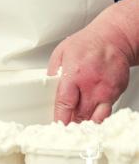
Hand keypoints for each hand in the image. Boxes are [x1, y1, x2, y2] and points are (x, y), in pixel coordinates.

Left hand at [47, 4, 135, 123]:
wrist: (113, 38)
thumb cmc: (87, 44)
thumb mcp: (61, 54)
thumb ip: (53, 73)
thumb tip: (46, 87)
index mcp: (75, 74)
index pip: (65, 103)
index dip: (60, 117)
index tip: (56, 125)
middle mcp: (92, 85)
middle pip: (81, 114)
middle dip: (72, 122)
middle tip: (65, 124)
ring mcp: (107, 90)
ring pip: (96, 117)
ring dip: (86, 122)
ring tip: (78, 122)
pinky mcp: (117, 92)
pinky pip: (107, 110)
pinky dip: (98, 114)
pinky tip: (90, 111)